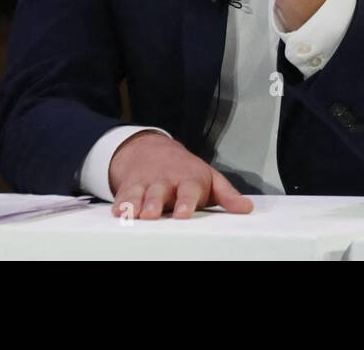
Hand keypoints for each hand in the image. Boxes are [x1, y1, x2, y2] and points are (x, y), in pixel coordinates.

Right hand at [107, 130, 253, 218]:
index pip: (188, 190)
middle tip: (152, 214)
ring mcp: (145, 184)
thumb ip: (226, 195)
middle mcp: (165, 181)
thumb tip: (246, 208)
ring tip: (132, 214)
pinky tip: (116, 213)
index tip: (183, 213)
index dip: (185, 202)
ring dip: (135, 204)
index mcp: (187, 180)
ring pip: (138, 195)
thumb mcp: (208, 178)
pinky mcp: (128, 188)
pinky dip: (118, 204)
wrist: (151, 149)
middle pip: (158, 192)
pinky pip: (121, 196)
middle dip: (154, 203)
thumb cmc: (185, 170)